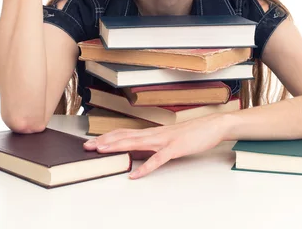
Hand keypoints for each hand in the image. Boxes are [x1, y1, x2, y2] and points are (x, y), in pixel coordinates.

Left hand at [83, 113, 229, 178]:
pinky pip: (158, 160)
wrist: (213, 126)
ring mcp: (165, 141)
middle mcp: (155, 134)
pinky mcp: (175, 149)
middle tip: (88, 146)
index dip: (109, 137)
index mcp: (153, 132)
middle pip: (126, 136)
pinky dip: (145, 167)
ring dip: (118, 147)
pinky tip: (134, 174)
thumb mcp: (169, 137)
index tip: (93, 141)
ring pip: (137, 144)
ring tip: (102, 152)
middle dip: (106, 142)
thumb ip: (155, 142)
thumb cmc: (192, 132)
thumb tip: (141, 148)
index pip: (126, 133)